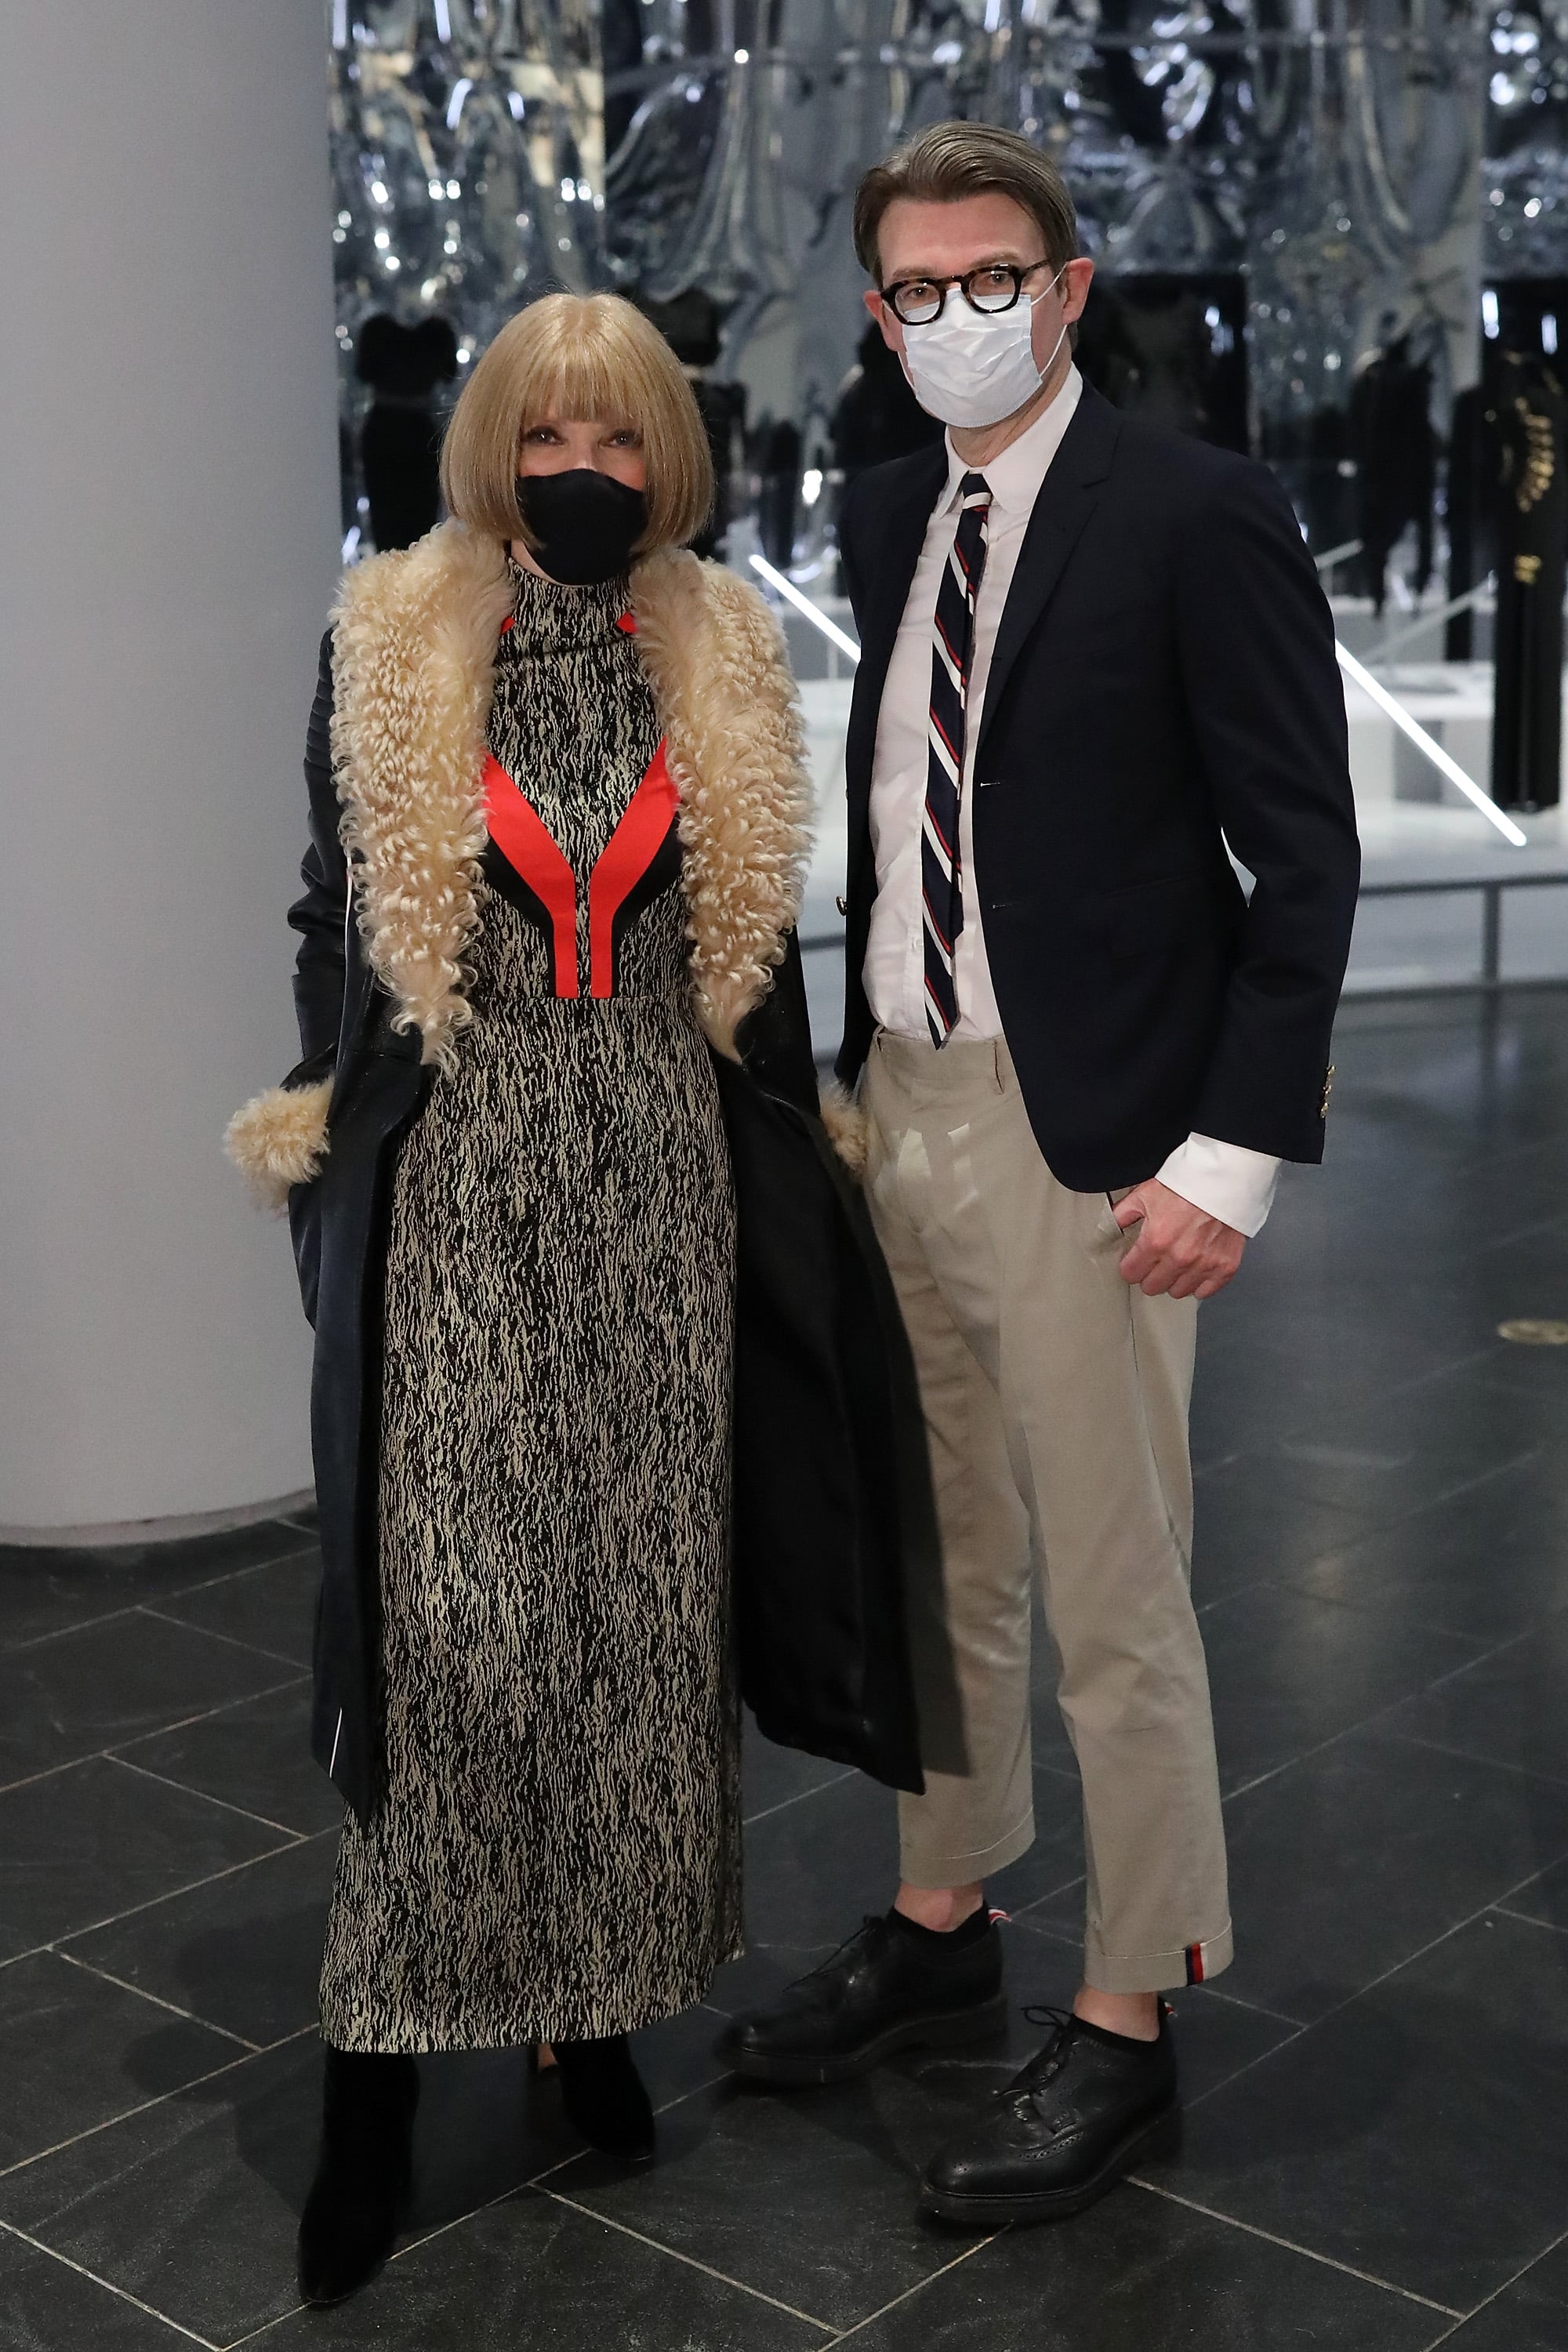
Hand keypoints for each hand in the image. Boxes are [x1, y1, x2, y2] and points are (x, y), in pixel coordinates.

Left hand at [1112, 1178, 1244, 1300]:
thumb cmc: (1187, 1183)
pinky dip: (1199, 1283)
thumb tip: (1109, 1227)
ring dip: (1173, 1280)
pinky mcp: (1225, 1266)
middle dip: (1149, 1275)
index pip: (1131, 1274)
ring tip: (1176, 1264)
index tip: (1134, 1262)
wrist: (1224, 1178)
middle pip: (1152, 1287)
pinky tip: (1195, 1270)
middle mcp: (1179, 1257)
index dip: (1130, 1267)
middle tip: (1155, 1262)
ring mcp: (1203, 1264)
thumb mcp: (1145, 1194)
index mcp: (1155, 1241)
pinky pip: (1205, 1291)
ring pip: (1177, 1292)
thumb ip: (1122, 1214)